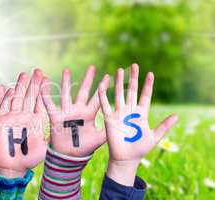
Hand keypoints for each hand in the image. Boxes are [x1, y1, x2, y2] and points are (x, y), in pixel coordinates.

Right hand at [0, 69, 46, 177]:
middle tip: (37, 70)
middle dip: (33, 84)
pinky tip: (7, 89)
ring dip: (19, 87)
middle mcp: (24, 117)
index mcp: (35, 121)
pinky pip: (2, 107)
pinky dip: (4, 98)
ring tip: (24, 74)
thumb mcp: (45, 148)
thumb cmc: (29, 160)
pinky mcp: (0, 122)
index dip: (43, 90)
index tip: (47, 77)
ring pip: (16, 98)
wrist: (11, 167)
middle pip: (29, 96)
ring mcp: (12, 118)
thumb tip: (65, 129)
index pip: (39, 101)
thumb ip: (53, 137)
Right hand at [41, 66, 105, 156]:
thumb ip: (109, 130)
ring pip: (66, 94)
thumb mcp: (100, 139)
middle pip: (84, 91)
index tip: (109, 76)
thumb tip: (123, 124)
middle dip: (88, 79)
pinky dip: (46, 96)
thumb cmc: (84, 147)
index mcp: (89, 114)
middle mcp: (78, 110)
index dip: (103, 88)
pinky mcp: (56, 117)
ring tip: (66, 70)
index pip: (98, 98)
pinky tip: (43, 86)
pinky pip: (49, 105)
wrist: (69, 157)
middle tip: (92, 67)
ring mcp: (67, 112)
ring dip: (66, 82)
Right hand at [98, 64, 177, 185]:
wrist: (125, 158)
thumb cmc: (140, 149)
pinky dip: (103, 95)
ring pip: (119, 94)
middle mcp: (130, 111)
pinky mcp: (109, 118)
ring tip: (119, 70)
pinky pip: (105, 105)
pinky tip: (102, 85)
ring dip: (119, 82)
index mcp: (141, 114)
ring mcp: (119, 114)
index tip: (150, 74)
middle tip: (134, 65)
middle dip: (133, 78)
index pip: (145, 96)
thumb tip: (176, 116)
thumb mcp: (154, 137)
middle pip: (131, 91)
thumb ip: (164, 126)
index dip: (147, 85)